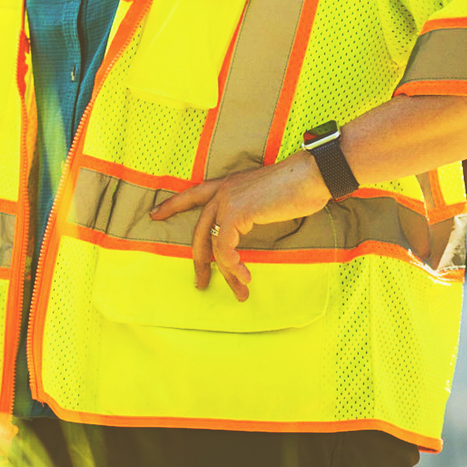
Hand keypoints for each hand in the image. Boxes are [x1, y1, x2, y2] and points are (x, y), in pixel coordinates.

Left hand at [148, 152, 328, 301]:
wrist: (312, 175)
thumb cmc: (298, 187)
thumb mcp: (267, 199)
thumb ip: (251, 211)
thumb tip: (248, 230)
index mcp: (227, 185)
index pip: (192, 194)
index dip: (172, 205)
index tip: (154, 215)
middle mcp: (222, 192)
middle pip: (199, 231)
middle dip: (199, 261)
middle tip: (201, 283)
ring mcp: (227, 201)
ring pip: (213, 245)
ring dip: (227, 273)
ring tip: (239, 292)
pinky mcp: (237, 213)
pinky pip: (225, 248)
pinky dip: (233, 266)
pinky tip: (245, 278)